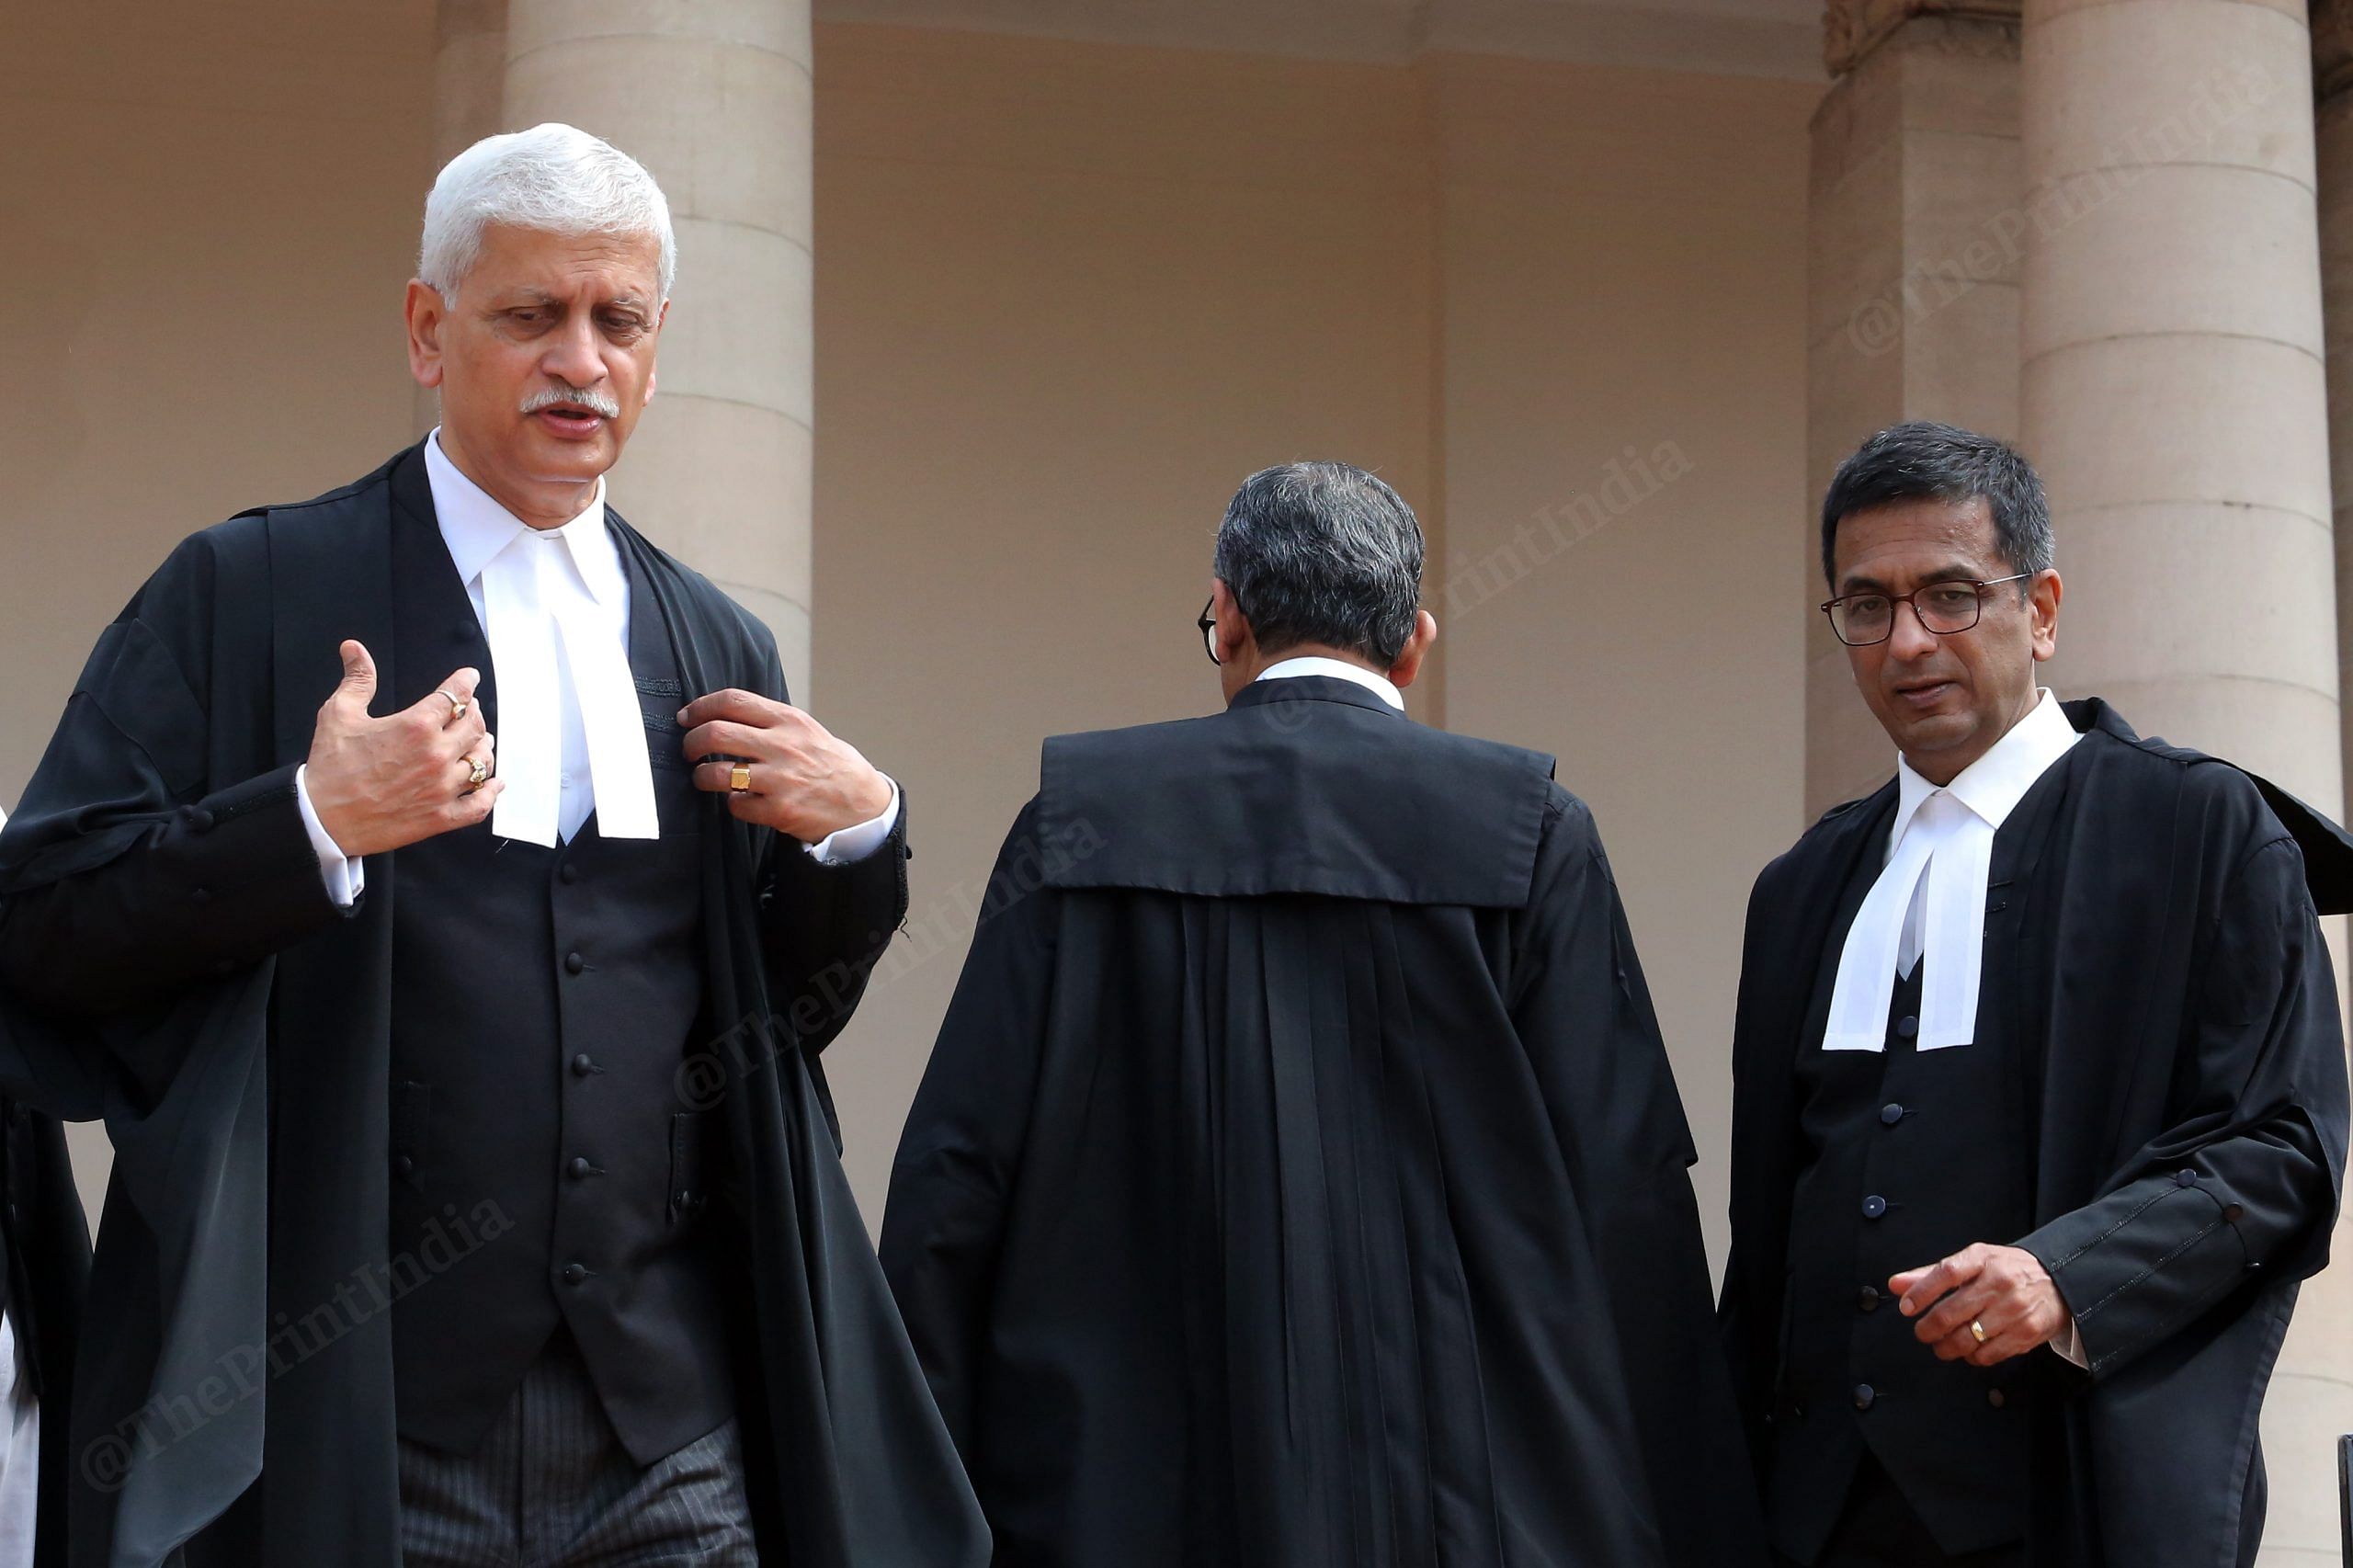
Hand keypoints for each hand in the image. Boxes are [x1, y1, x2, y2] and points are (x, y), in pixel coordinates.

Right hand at [305, 642, 500, 856]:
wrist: (322, 819)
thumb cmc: (330, 768)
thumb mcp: (338, 714)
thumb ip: (357, 679)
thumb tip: (354, 648)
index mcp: (416, 726)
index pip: (455, 695)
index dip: (465, 682)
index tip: (469, 678)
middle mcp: (437, 755)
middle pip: (475, 726)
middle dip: (474, 713)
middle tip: (469, 710)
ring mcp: (443, 788)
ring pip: (483, 763)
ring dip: (484, 748)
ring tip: (480, 742)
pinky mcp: (441, 817)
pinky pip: (480, 805)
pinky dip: (491, 793)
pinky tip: (494, 784)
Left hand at [679, 688, 891, 841]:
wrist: (863, 802)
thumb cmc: (828, 763)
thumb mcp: (805, 729)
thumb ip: (769, 720)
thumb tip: (722, 715)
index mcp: (788, 719)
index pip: (732, 701)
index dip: (700, 707)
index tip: (687, 717)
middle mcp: (783, 745)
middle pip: (716, 733)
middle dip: (691, 743)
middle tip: (689, 751)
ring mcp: (781, 779)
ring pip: (717, 774)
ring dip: (702, 777)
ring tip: (705, 779)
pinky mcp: (780, 810)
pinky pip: (736, 805)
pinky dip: (732, 804)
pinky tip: (740, 801)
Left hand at [1891, 1243, 2071, 1365]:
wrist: (2058, 1281)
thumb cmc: (2007, 1270)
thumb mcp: (1973, 1262)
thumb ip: (1932, 1274)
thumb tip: (1896, 1284)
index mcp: (1983, 1260)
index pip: (1946, 1273)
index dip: (1921, 1292)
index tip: (1906, 1308)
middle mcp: (2000, 1283)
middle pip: (1952, 1312)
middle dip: (1929, 1329)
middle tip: (1922, 1332)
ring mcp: (2015, 1310)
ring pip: (1968, 1338)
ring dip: (1947, 1347)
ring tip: (1942, 1344)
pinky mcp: (2027, 1334)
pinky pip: (1989, 1354)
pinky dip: (1972, 1356)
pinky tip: (1969, 1350)